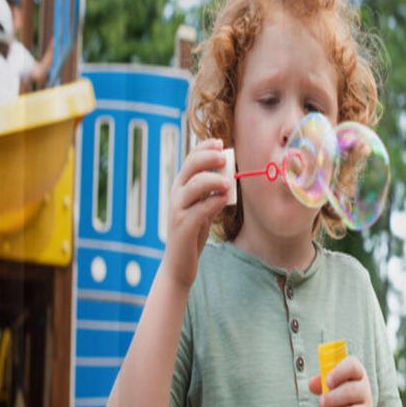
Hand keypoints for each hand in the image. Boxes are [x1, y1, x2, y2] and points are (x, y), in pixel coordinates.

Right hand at [160, 139, 229, 290]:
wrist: (179, 263)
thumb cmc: (193, 233)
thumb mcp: (203, 209)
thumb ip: (212, 194)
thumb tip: (228, 176)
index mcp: (181, 188)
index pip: (190, 160)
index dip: (204, 148)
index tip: (220, 143)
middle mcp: (176, 195)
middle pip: (190, 167)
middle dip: (208, 158)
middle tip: (225, 157)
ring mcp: (177, 210)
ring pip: (194, 186)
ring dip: (213, 179)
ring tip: (229, 181)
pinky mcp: (183, 227)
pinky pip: (199, 209)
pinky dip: (213, 202)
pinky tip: (224, 199)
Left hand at [308, 356, 380, 406]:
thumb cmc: (342, 403)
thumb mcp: (332, 390)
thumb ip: (321, 383)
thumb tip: (312, 384)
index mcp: (357, 378)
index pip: (354, 366)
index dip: (341, 371)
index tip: (328, 381)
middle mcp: (366, 394)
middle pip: (355, 391)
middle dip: (334, 398)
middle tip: (321, 404)